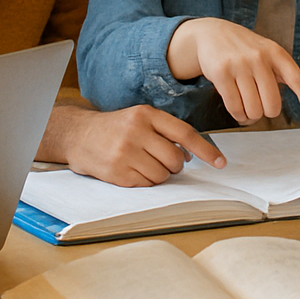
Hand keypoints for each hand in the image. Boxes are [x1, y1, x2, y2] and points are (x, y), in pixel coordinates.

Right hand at [60, 106, 226, 187]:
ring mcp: (125, 153)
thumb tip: (189, 154)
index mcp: (146, 114)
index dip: (206, 150)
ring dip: (160, 174)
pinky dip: (145, 181)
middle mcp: (136, 131)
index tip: (220, 162)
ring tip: (144, 164)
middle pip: (175, 159)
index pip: (184, 133)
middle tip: (163, 161)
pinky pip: (146, 184)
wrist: (78, 135)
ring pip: (162, 174)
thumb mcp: (140, 118)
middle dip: (175, 165)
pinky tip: (132, 170)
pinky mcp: (117, 172)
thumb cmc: (116, 128)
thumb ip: (165, 132)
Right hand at [167, 18, 299, 123]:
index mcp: (275, 52)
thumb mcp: (266, 51)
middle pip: (272, 104)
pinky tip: (238, 111)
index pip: (294, 77)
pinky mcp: (221, 73)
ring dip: (251, 116)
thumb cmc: (243, 48)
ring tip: (248, 109)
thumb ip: (282, 72)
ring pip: (253, 109)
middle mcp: (259, 57)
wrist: (211, 34)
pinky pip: (235, 107)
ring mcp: (239, 65)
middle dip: (267, 112)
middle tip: (261, 107)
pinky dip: (238, 115)